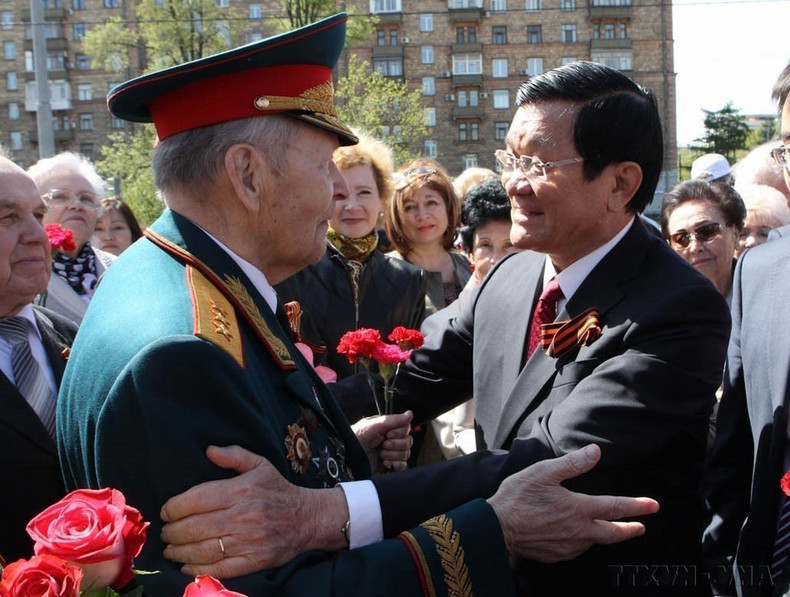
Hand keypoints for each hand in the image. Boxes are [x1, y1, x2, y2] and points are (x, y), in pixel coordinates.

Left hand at [160, 446, 347, 577]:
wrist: (308, 518)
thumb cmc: (278, 489)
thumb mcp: (260, 465)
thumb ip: (234, 456)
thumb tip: (208, 450)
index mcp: (241, 490)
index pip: (196, 499)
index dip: (173, 508)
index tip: (165, 512)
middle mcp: (243, 516)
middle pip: (194, 527)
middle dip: (171, 532)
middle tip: (164, 532)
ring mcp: (248, 541)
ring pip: (202, 549)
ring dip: (179, 551)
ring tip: (170, 549)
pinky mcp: (254, 560)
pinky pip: (219, 568)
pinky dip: (198, 568)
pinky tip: (186, 565)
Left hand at [352, 410, 412, 473]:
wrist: (347, 459)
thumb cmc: (356, 438)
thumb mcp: (373, 426)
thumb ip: (392, 420)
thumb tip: (410, 413)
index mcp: (387, 429)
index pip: (406, 428)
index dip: (400, 432)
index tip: (388, 434)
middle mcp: (391, 440)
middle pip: (408, 441)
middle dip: (396, 444)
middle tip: (383, 445)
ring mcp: (391, 454)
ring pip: (406, 453)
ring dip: (393, 455)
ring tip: (381, 455)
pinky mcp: (390, 466)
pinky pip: (403, 466)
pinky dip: (395, 465)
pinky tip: (384, 463)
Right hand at [488, 444, 658, 561]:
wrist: (496, 528)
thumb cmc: (517, 497)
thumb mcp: (543, 472)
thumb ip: (572, 464)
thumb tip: (595, 452)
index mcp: (578, 508)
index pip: (614, 507)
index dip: (636, 506)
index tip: (653, 506)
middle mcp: (578, 531)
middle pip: (613, 533)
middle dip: (630, 529)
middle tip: (641, 527)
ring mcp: (568, 546)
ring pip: (593, 541)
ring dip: (604, 535)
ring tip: (606, 529)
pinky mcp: (556, 555)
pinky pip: (576, 549)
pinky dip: (582, 541)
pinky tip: (576, 536)